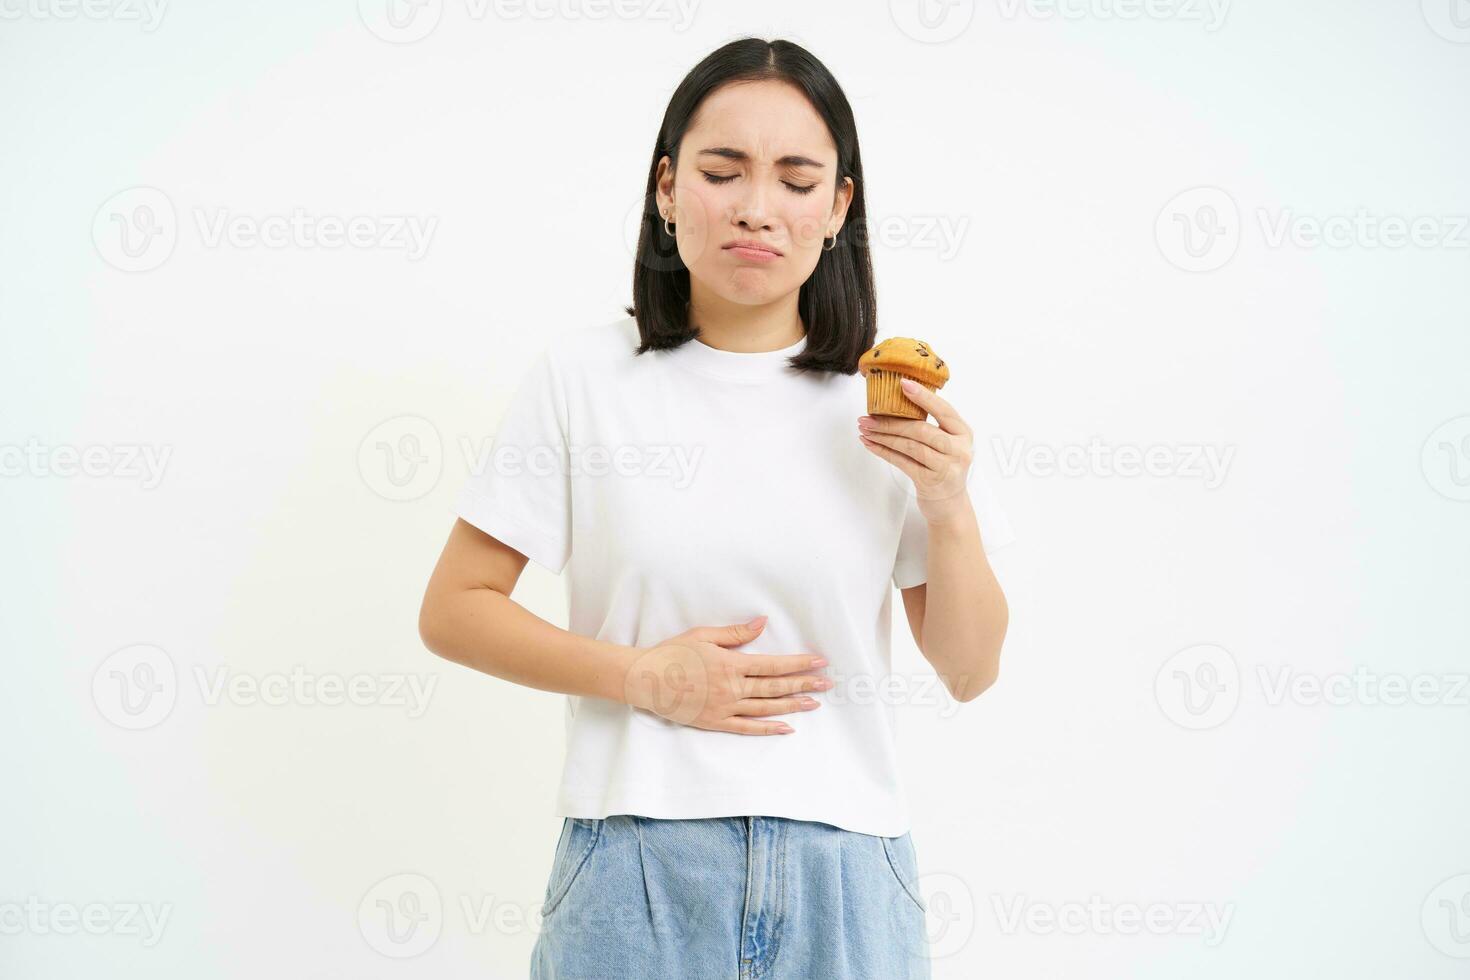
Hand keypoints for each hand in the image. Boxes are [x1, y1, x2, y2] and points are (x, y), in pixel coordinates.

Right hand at [624, 617, 831, 734]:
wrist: (645, 680)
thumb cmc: (672, 653)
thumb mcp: (704, 636)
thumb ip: (736, 633)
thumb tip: (763, 623)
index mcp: (731, 664)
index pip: (773, 665)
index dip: (798, 664)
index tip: (819, 662)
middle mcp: (732, 688)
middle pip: (775, 687)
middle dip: (804, 684)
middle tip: (827, 684)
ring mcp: (724, 708)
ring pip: (766, 708)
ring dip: (792, 706)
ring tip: (814, 703)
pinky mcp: (715, 722)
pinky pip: (747, 728)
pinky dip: (768, 728)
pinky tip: (786, 728)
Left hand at [857, 377, 974, 524]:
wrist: (950, 506)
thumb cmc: (944, 468)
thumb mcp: (947, 444)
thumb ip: (932, 426)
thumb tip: (896, 404)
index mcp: (963, 433)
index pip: (944, 409)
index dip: (923, 396)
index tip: (903, 383)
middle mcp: (958, 449)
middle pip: (921, 429)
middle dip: (891, 422)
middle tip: (868, 417)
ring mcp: (946, 466)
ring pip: (910, 446)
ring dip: (883, 436)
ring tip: (866, 430)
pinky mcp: (931, 482)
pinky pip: (902, 462)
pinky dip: (883, 452)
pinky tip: (870, 445)